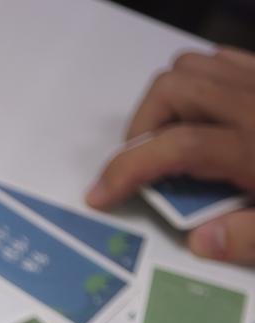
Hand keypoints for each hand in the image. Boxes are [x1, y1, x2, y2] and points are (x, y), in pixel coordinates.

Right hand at [87, 47, 254, 260]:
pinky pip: (228, 60)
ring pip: (194, 67)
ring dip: (168, 102)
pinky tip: (206, 114)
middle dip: (141, 129)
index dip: (125, 170)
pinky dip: (204, 82)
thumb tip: (202, 241)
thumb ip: (250, 237)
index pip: (171, 147)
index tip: (103, 194)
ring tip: (167, 140)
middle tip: (137, 167)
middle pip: (173, 92)